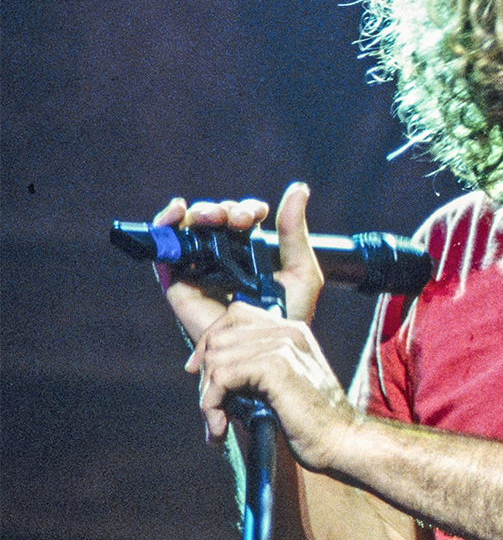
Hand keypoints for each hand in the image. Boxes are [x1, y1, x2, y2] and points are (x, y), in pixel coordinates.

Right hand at [153, 181, 325, 332]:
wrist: (266, 351)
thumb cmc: (288, 316)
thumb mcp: (301, 270)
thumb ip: (295, 231)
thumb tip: (299, 188)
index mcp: (250, 252)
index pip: (241, 219)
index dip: (246, 209)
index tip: (257, 214)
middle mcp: (222, 258)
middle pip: (214, 220)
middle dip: (224, 210)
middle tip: (238, 219)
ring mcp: (199, 270)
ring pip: (190, 229)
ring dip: (200, 213)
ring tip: (215, 216)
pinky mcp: (178, 284)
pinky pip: (163, 252)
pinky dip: (165, 227)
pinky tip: (176, 213)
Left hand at [187, 296, 353, 466]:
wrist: (343, 441)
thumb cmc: (313, 423)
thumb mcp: (284, 385)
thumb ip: (255, 368)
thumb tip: (208, 370)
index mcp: (292, 331)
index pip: (235, 314)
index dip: (209, 341)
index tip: (200, 373)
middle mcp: (288, 331)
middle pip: (219, 336)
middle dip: (205, 376)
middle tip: (212, 409)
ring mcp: (284, 346)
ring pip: (216, 358)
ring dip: (207, 396)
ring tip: (218, 424)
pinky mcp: (276, 366)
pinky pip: (222, 378)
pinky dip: (212, 405)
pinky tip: (220, 429)